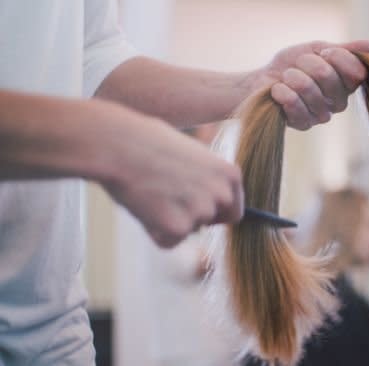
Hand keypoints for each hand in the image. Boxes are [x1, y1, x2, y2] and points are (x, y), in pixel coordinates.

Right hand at [98, 102, 243, 247]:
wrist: (119, 144)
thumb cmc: (149, 142)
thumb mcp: (192, 154)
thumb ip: (207, 179)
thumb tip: (210, 201)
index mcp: (230, 174)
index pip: (233, 210)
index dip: (212, 211)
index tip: (193, 206)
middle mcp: (222, 194)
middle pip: (211, 223)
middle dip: (191, 217)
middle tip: (165, 197)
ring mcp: (201, 212)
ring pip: (187, 231)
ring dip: (169, 221)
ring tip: (150, 194)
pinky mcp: (178, 228)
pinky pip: (167, 242)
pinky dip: (153, 232)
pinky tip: (143, 207)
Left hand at [256, 40, 368, 129]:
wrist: (261, 81)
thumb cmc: (291, 64)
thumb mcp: (316, 50)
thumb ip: (342, 49)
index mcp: (347, 84)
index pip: (357, 72)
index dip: (339, 57)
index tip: (323, 51)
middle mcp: (339, 102)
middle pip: (329, 76)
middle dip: (307, 63)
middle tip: (298, 64)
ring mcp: (322, 115)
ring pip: (309, 88)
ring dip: (292, 76)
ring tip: (286, 77)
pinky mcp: (303, 124)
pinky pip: (294, 104)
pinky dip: (281, 91)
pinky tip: (277, 90)